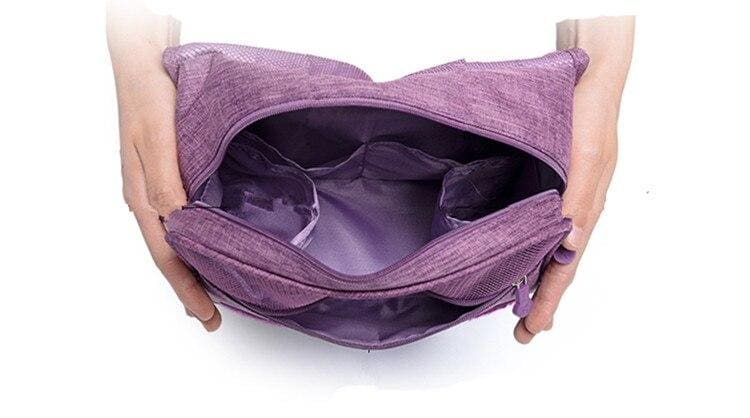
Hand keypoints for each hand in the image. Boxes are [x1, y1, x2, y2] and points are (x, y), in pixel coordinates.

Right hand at [107, 1, 220, 330]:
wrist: (144, 61)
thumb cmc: (151, 96)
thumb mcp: (159, 138)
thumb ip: (167, 181)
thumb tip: (177, 222)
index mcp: (142, 196)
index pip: (168, 255)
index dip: (187, 288)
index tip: (206, 316)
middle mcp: (147, 198)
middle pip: (170, 254)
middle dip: (189, 287)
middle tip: (211, 316)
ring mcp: (156, 187)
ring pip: (175, 239)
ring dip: (192, 267)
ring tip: (212, 291)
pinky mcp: (168, 174)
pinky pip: (181, 218)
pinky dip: (195, 240)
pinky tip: (209, 244)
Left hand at [515, 16, 634, 342]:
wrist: (585, 77)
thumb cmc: (587, 116)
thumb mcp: (587, 160)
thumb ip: (579, 205)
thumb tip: (567, 250)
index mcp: (583, 212)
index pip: (564, 270)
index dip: (546, 302)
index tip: (530, 330)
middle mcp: (570, 212)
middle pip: (555, 268)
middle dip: (538, 301)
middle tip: (521, 333)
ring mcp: (559, 200)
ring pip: (544, 250)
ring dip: (530, 278)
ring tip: (514, 304)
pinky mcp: (545, 184)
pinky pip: (535, 224)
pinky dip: (526, 246)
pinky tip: (511, 252)